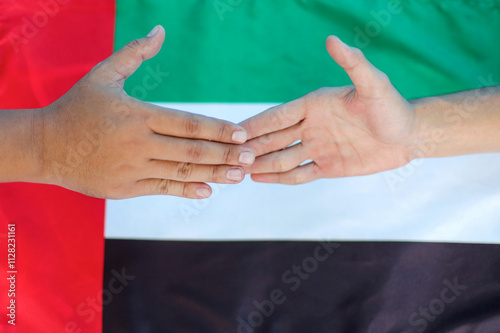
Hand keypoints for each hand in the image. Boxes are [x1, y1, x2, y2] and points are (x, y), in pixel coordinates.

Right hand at [37, 25, 254, 198]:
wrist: (44, 146)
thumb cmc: (77, 107)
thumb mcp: (103, 75)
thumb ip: (134, 54)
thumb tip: (160, 30)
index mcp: (136, 115)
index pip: (188, 123)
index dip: (218, 129)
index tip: (242, 134)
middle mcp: (137, 144)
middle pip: (191, 151)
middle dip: (225, 154)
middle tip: (251, 157)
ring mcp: (132, 169)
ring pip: (181, 172)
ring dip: (214, 174)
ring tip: (239, 175)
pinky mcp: (125, 188)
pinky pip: (162, 188)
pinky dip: (187, 190)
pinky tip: (208, 189)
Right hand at [240, 36, 415, 183]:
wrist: (410, 136)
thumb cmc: (392, 106)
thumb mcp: (374, 84)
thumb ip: (353, 63)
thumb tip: (332, 39)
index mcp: (314, 105)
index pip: (278, 116)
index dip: (256, 124)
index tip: (234, 131)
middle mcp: (311, 126)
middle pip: (274, 139)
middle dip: (252, 147)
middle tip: (229, 156)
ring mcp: (318, 148)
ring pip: (282, 158)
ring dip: (261, 164)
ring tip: (238, 171)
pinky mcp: (328, 166)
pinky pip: (299, 174)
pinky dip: (279, 178)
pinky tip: (260, 179)